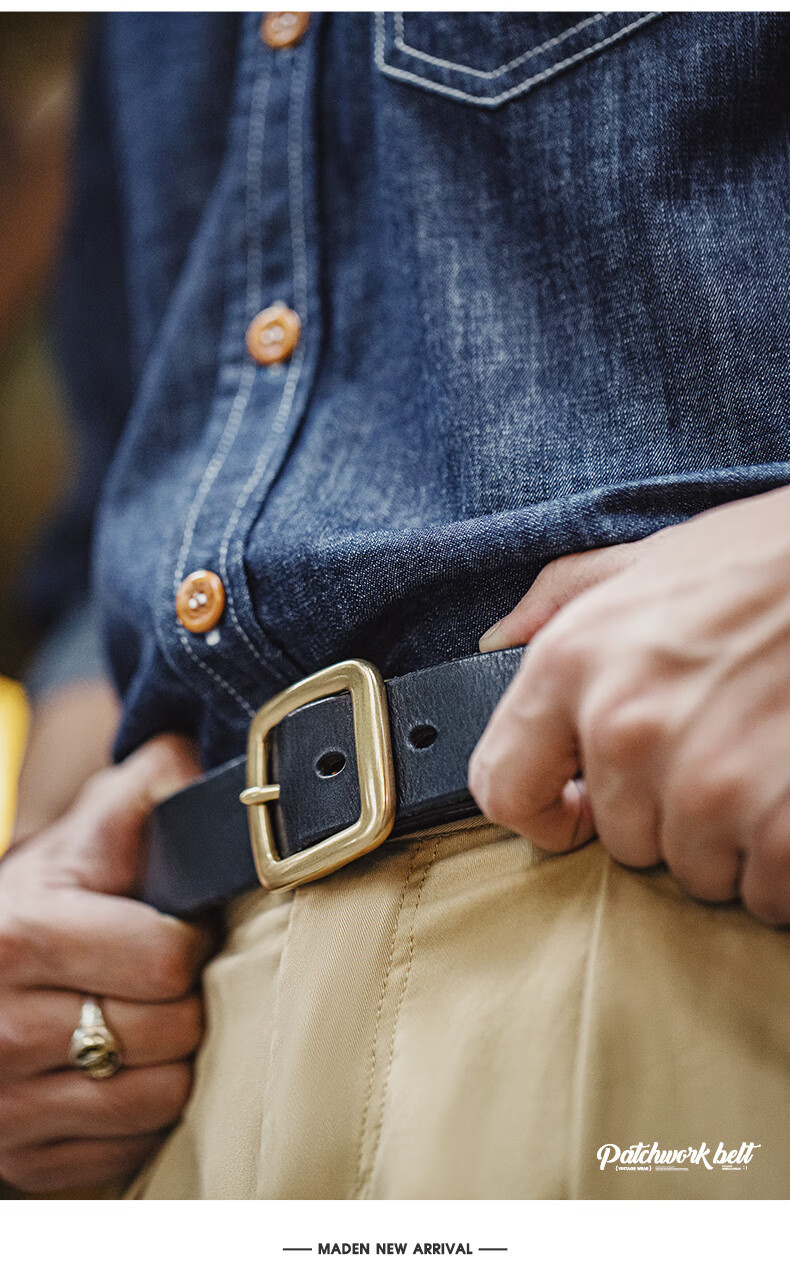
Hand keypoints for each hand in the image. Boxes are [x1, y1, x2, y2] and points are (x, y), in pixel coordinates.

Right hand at [0, 735, 212, 1191]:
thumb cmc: (33, 906)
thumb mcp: (74, 841)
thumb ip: (139, 795)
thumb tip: (194, 770)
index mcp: (16, 937)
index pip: (165, 960)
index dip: (188, 942)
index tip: (176, 932)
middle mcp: (1, 1029)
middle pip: (169, 1032)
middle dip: (184, 1000)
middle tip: (165, 981)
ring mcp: (6, 1109)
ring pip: (158, 1099)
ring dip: (170, 1060)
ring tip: (149, 1023)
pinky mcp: (22, 1163)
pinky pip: (129, 1151)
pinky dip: (141, 1116)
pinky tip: (123, 1073)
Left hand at [469, 486, 789, 924]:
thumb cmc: (772, 561)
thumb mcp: (651, 558)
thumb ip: (559, 601)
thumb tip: (496, 642)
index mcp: (576, 662)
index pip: (502, 789)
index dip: (541, 810)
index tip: (573, 811)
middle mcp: (626, 729)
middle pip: (621, 841)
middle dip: (667, 811)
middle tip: (723, 748)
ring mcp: (707, 784)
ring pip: (696, 872)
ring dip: (732, 838)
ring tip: (769, 762)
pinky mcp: (783, 829)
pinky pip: (766, 894)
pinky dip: (787, 864)